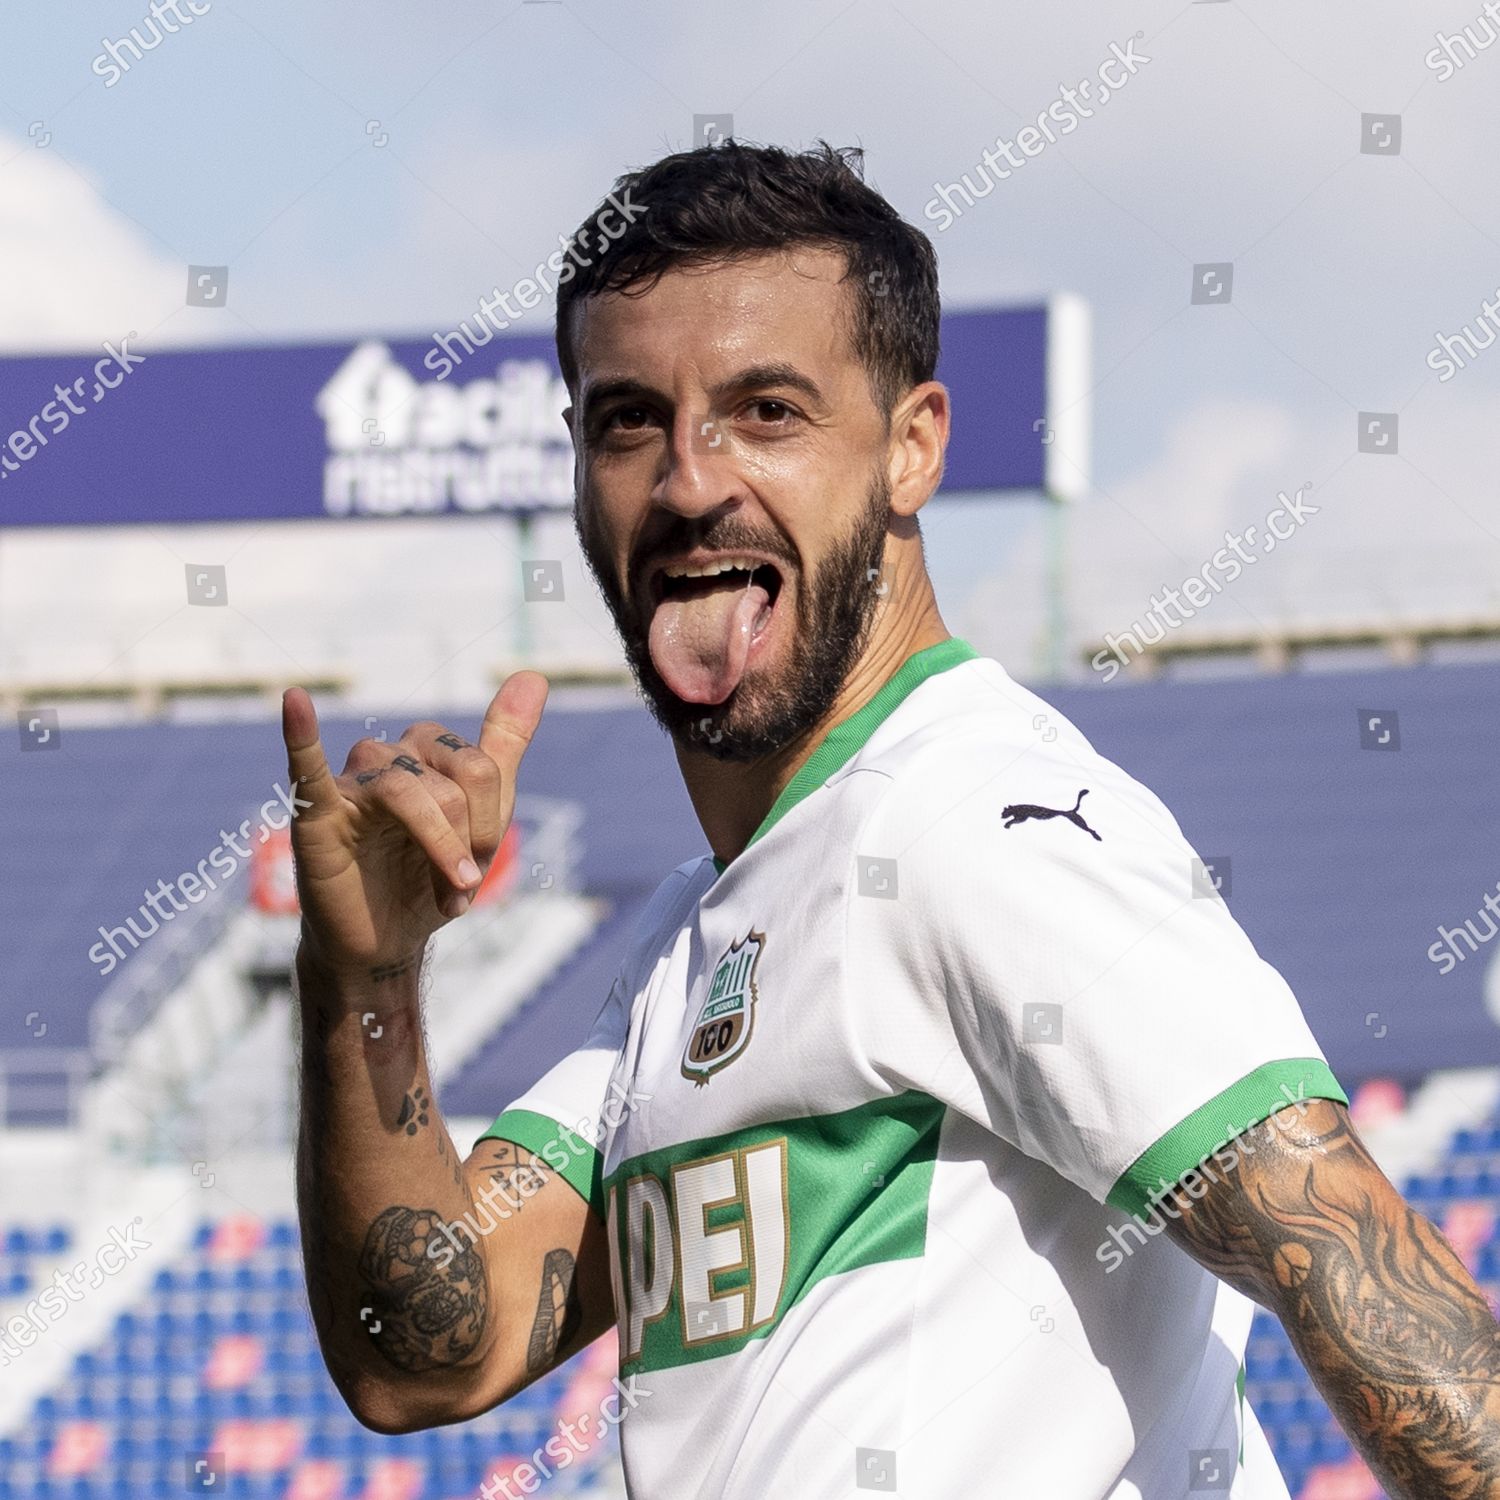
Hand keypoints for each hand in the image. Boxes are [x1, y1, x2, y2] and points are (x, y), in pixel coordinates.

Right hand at [280, 673, 547, 978]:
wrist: (384, 941)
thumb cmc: (428, 875)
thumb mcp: (484, 814)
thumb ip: (504, 744)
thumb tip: (534, 674)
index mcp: (426, 751)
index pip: (478, 767)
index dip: (489, 825)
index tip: (477, 870)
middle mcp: (387, 756)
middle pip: (451, 781)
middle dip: (466, 842)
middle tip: (460, 888)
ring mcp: (350, 783)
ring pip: (406, 790)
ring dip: (438, 850)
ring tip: (446, 898)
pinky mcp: (316, 815)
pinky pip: (307, 768)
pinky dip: (300, 734)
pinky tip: (296, 701)